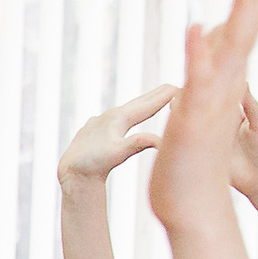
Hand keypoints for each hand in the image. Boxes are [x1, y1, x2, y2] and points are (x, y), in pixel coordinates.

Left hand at [58, 84, 172, 185]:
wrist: (69, 173)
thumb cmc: (91, 165)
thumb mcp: (117, 154)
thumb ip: (137, 144)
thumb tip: (160, 141)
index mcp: (120, 117)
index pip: (151, 103)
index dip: (169, 95)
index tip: (187, 86)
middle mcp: (112, 114)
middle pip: (142, 101)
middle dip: (161, 94)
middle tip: (180, 85)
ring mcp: (103, 121)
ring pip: (130, 109)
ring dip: (147, 103)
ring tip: (160, 97)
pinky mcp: (95, 129)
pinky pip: (119, 118)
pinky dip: (130, 115)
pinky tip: (129, 117)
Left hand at [151, 0, 257, 232]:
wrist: (194, 210)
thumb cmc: (194, 162)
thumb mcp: (198, 106)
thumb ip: (205, 75)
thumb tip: (206, 44)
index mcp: (226, 78)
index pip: (241, 21)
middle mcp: (226, 83)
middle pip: (245, 20)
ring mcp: (213, 99)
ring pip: (231, 41)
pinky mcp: (194, 120)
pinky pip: (197, 83)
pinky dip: (197, 55)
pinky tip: (196, 28)